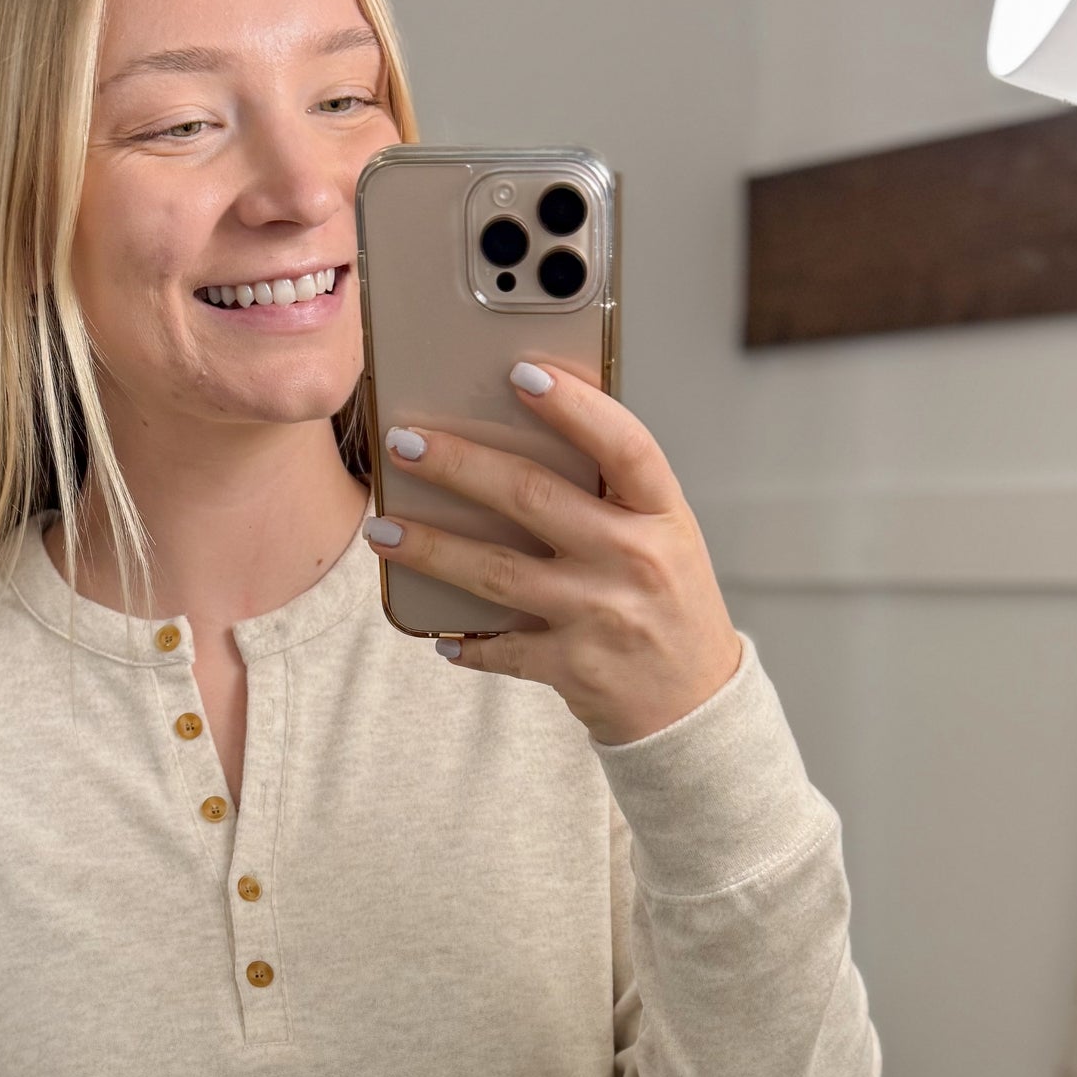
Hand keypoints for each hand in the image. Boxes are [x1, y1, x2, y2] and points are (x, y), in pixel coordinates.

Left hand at [362, 364, 744, 747]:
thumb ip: (612, 493)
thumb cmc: (668, 602)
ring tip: (381, 528)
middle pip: (531, 498)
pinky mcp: (572, 667)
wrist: (695, 704)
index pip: (623, 444)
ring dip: (431, 548)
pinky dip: (463, 642)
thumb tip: (518, 436)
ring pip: (496, 571)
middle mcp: (633, 560)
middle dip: (458, 465)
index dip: (575, 406)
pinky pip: (500, 648)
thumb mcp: (664, 537)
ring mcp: (600, 615)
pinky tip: (433, 631)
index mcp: (662, 514)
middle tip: (403, 442)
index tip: (521, 372)